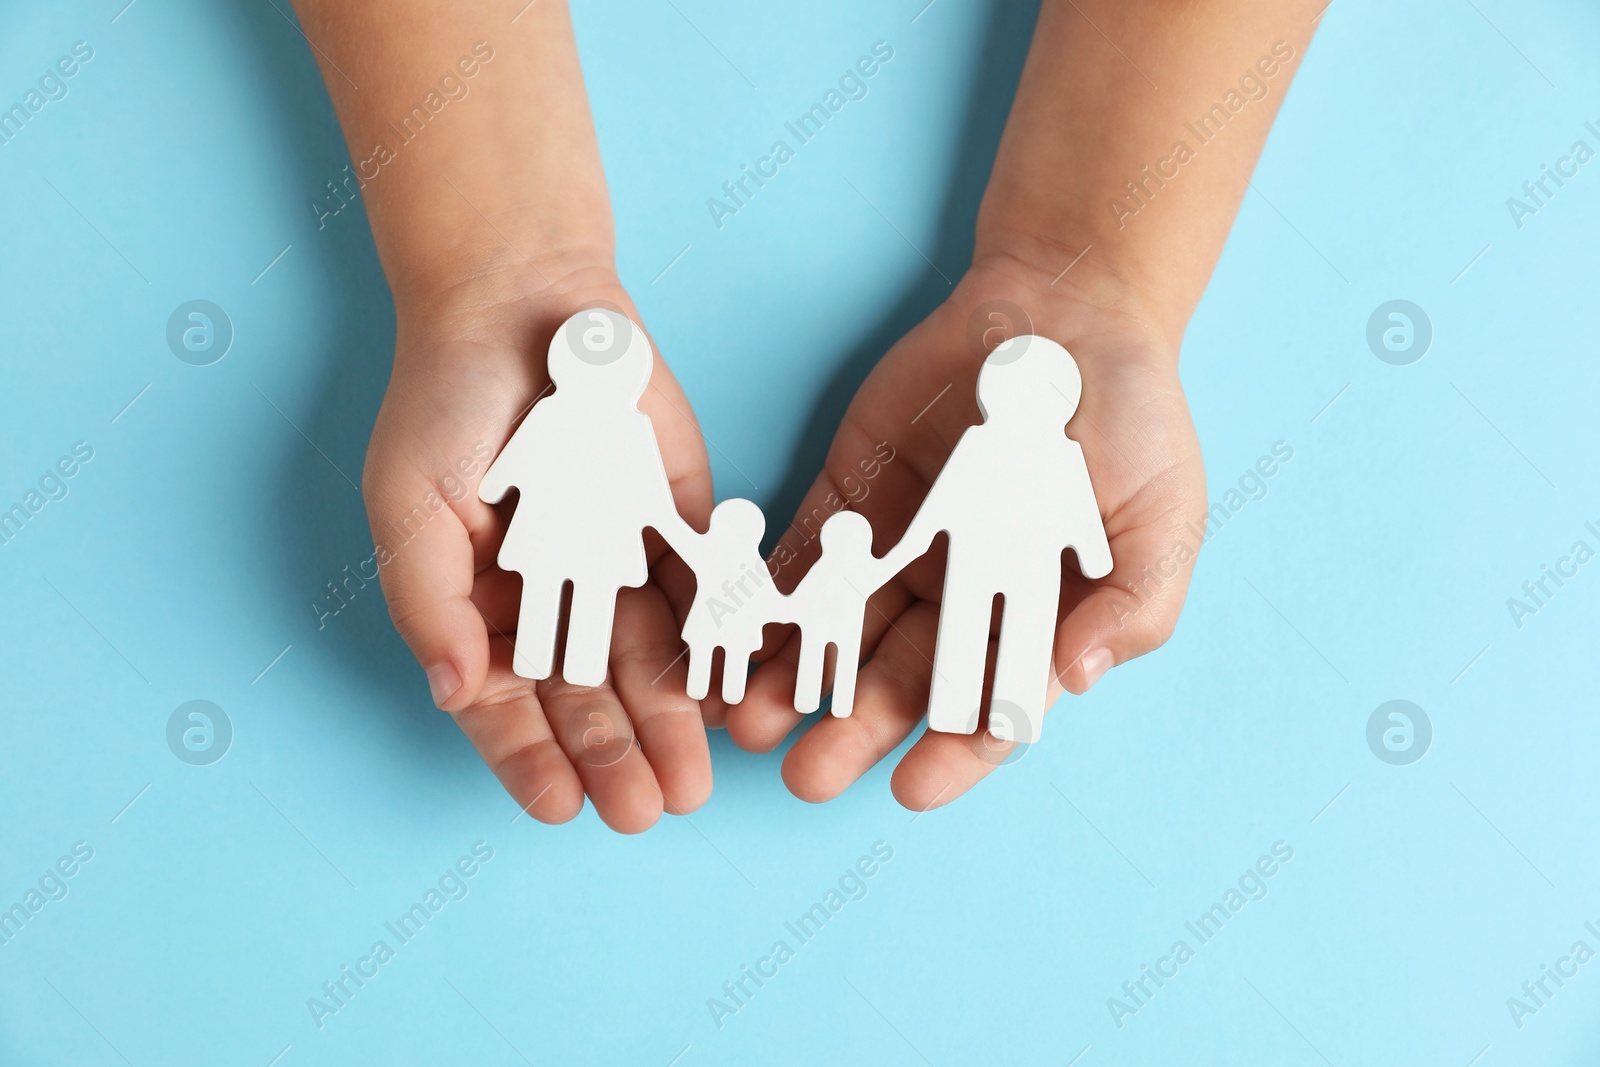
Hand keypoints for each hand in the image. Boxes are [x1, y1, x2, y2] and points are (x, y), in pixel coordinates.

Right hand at [363, 262, 713, 831]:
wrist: (524, 304)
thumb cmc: (446, 406)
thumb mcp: (408, 505)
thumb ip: (429, 603)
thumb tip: (455, 693)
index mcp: (485, 608)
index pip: (508, 704)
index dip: (531, 758)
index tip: (560, 807)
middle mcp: (558, 602)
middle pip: (589, 697)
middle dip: (615, 755)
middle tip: (647, 809)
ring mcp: (623, 567)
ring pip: (652, 661)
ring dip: (671, 723)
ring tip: (691, 780)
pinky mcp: (683, 527)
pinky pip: (706, 593)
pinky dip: (718, 642)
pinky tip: (730, 694)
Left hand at [718, 250, 1205, 809]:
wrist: (1067, 309)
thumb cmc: (1132, 416)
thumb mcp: (1162, 514)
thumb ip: (1131, 605)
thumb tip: (1075, 679)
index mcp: (1032, 616)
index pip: (990, 705)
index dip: (954, 753)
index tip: (910, 788)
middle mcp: (958, 597)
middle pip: (898, 681)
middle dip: (851, 731)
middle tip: (805, 775)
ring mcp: (899, 549)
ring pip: (838, 633)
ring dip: (796, 680)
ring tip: (750, 721)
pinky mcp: (850, 499)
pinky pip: (803, 559)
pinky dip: (770, 600)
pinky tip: (737, 637)